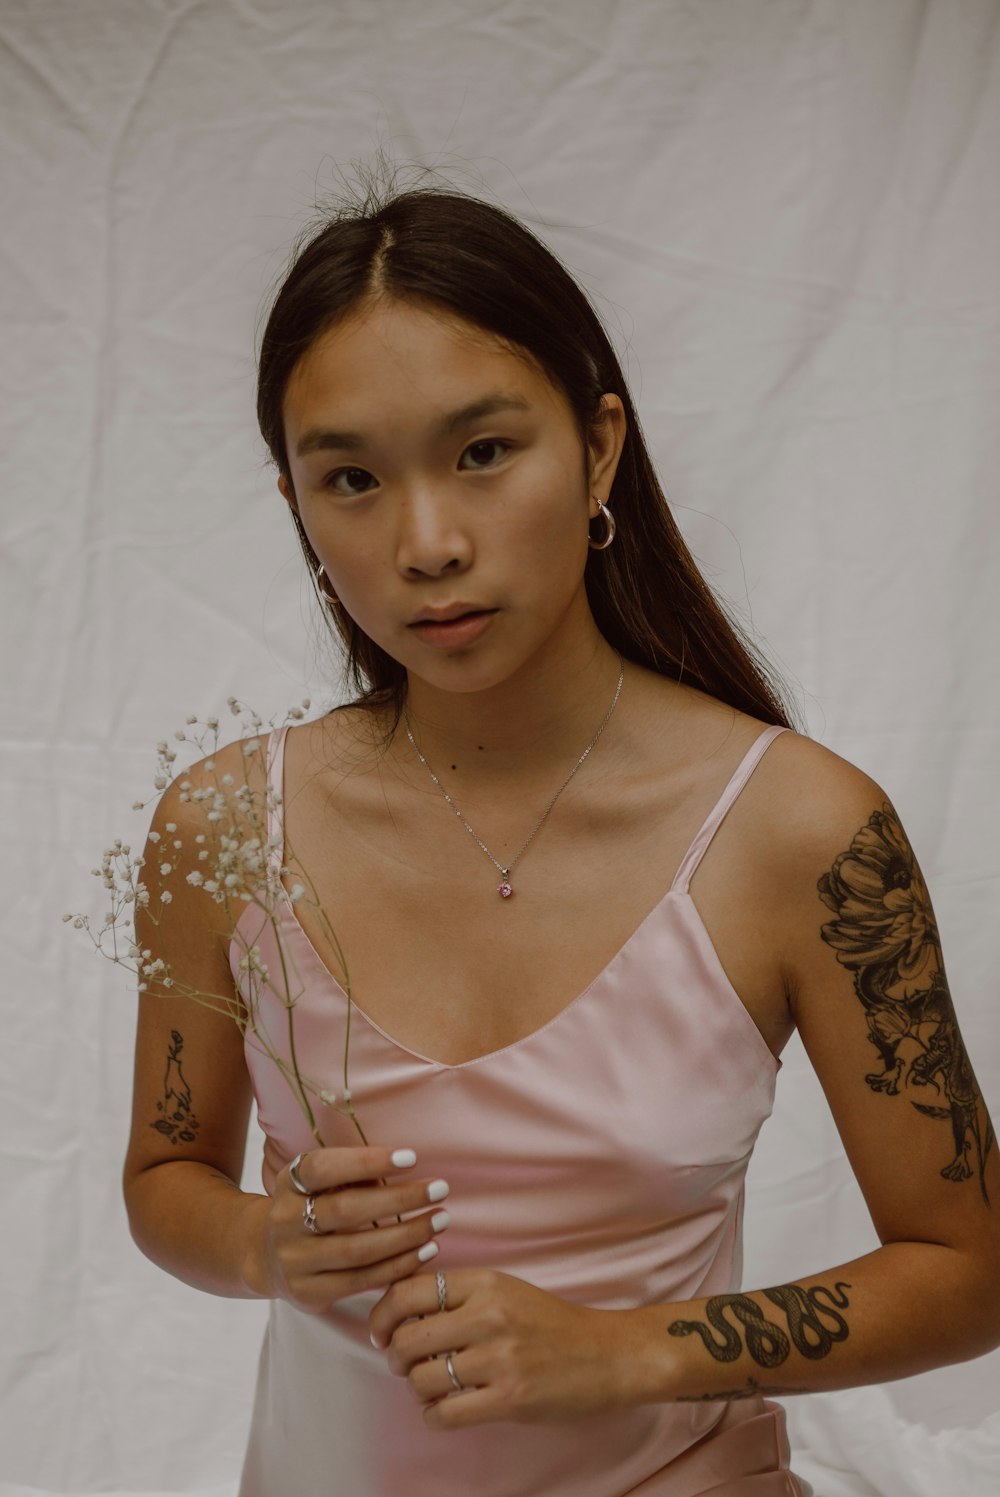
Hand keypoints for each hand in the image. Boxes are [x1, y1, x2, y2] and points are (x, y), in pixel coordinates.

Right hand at [252, 1145, 450, 1312]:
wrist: (266, 1256)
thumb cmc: (311, 1206)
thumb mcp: (319, 1182)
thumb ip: (351, 1175)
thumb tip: (405, 1167)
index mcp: (289, 1183)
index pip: (324, 1168)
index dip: (367, 1161)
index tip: (412, 1157)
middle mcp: (286, 1220)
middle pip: (346, 1210)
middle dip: (399, 1199)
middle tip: (440, 1188)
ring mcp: (295, 1260)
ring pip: (357, 1250)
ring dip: (406, 1235)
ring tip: (440, 1220)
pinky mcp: (309, 1293)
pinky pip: (361, 1280)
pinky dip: (398, 1266)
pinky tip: (426, 1251)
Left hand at [368, 1268, 638, 1428]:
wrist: (607, 1354)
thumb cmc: (551, 1324)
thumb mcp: (505, 1290)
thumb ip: (458, 1296)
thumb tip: (399, 1312)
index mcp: (485, 1281)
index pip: (408, 1292)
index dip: (382, 1315)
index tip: (381, 1332)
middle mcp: (489, 1315)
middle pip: (407, 1339)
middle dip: (395, 1357)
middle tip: (404, 1364)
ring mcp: (499, 1359)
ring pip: (421, 1380)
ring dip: (416, 1389)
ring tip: (431, 1387)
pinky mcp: (510, 1399)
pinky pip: (444, 1413)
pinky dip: (434, 1415)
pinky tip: (445, 1408)